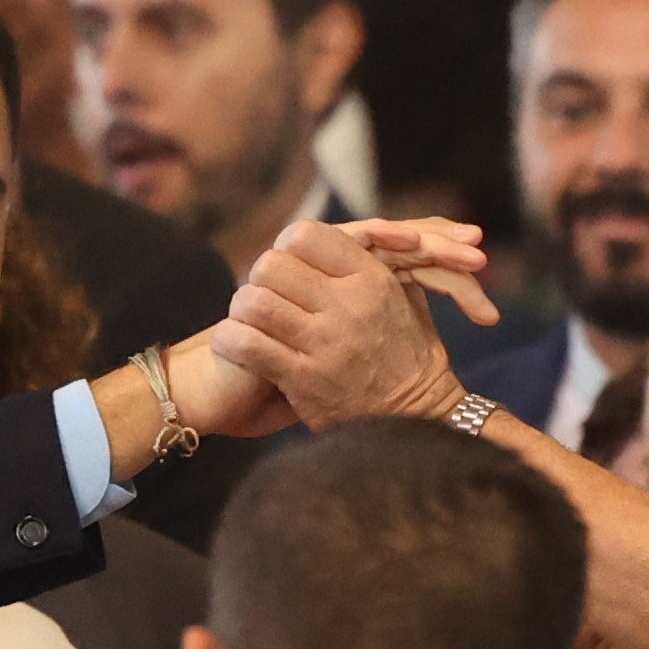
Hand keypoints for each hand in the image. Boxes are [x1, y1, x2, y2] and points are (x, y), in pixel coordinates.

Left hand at [212, 217, 489, 430]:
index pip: (305, 235)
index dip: (287, 246)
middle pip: (271, 265)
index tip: (289, 265)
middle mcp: (348, 307)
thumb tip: (353, 231)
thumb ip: (377, 260)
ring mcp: (324, 345)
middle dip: (262, 278)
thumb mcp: (407, 296)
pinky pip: (246, 345)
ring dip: (244, 310)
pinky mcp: (303, 380)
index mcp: (372, 279)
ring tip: (252, 320)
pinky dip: (231, 342)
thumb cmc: (409, 352)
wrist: (417, 417)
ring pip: (253, 302)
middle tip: (268, 294)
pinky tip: (237, 344)